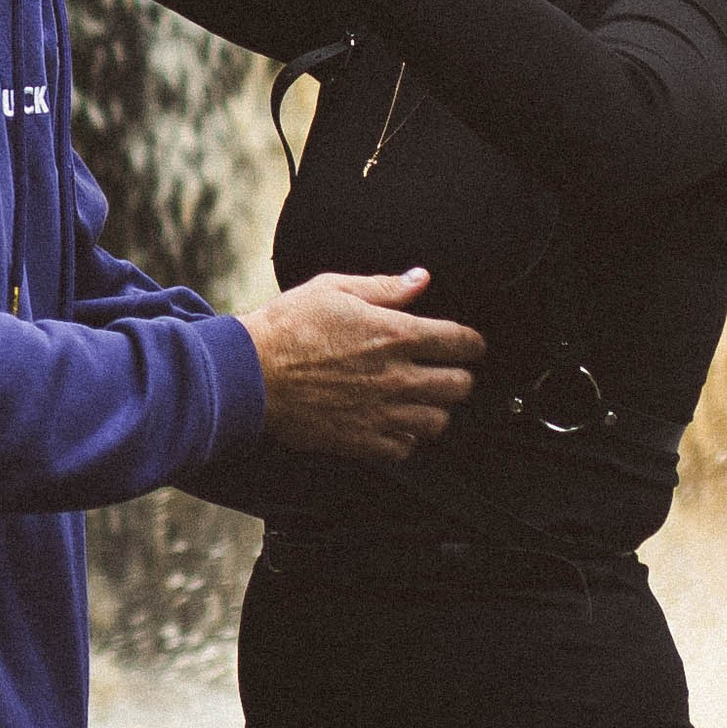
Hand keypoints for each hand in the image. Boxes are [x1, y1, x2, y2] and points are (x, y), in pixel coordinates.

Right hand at [244, 270, 484, 463]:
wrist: (252, 373)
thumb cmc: (289, 327)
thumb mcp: (335, 288)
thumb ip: (385, 287)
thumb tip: (420, 279)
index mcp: (393, 335)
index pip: (458, 342)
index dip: (473, 343)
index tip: (473, 344)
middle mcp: (395, 377)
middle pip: (458, 386)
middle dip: (462, 376)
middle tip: (452, 370)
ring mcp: (381, 413)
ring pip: (439, 421)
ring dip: (438, 408)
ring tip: (426, 398)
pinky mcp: (363, 441)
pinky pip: (407, 448)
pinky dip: (409, 437)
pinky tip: (397, 422)